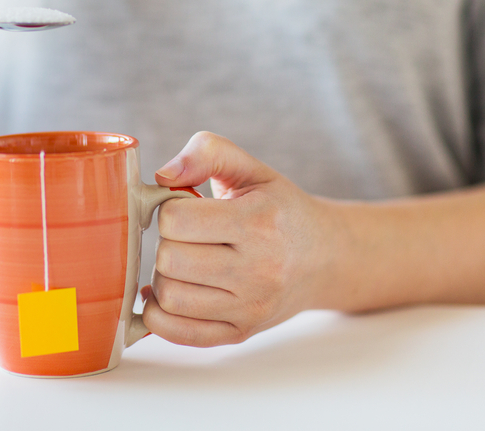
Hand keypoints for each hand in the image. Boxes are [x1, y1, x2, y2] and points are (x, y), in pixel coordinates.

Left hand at [142, 131, 338, 346]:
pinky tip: (170, 292)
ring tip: (183, 262)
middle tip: (184, 237)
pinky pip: (176, 332)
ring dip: (162, 277)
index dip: (168, 209)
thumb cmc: (280, 209)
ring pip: (168, 298)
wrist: (325, 258)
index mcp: (259, 221)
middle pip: (169, 260)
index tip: (182, 208)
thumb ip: (207, 152)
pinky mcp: (240, 332)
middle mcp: (259, 269)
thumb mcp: (251, 168)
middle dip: (166, 243)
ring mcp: (251, 306)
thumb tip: (163, 174)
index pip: (176, 220)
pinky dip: (159, 314)